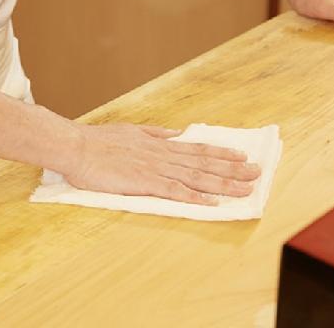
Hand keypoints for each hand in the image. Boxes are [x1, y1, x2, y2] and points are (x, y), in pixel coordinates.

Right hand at [63, 123, 260, 205]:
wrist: (76, 147)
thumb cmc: (98, 141)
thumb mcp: (132, 131)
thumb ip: (156, 134)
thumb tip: (175, 133)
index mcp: (159, 144)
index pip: (197, 149)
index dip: (221, 153)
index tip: (240, 155)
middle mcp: (162, 154)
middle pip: (204, 162)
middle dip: (232, 168)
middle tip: (257, 172)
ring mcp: (155, 168)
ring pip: (196, 176)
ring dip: (222, 182)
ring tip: (245, 187)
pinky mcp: (144, 183)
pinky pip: (175, 191)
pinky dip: (195, 197)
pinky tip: (212, 202)